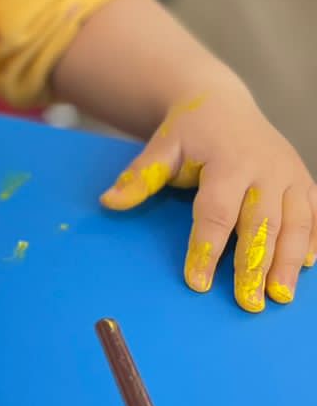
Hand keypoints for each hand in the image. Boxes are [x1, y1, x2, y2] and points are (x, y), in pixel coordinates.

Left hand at [100, 88, 316, 311]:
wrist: (223, 102)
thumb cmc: (189, 130)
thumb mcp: (163, 147)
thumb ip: (140, 177)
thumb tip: (109, 202)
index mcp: (228, 160)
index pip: (216, 210)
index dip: (206, 247)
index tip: (196, 282)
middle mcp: (265, 167)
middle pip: (261, 223)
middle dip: (255, 264)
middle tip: (247, 303)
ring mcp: (289, 173)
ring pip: (296, 222)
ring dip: (290, 261)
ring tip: (279, 297)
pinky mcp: (304, 179)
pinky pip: (315, 213)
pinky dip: (314, 241)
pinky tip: (308, 268)